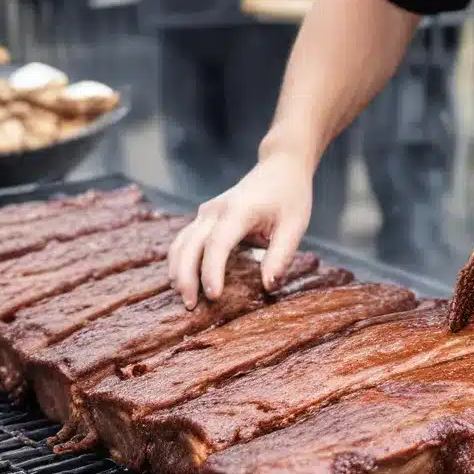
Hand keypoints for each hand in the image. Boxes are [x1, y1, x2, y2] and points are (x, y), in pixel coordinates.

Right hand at [168, 152, 313, 307]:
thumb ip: (281, 256)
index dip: (212, 272)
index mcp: (239, 211)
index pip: (217, 244)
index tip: (214, 296)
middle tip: (191, 306)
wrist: (280, 167)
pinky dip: (180, 261)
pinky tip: (184, 281)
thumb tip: (268, 286)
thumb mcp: (294, 226)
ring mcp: (206, 212)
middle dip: (186, 278)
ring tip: (186, 299)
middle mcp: (215, 210)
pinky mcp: (204, 217)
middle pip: (189, 246)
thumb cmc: (289, 196)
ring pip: (180, 243)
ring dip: (178, 271)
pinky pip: (183, 240)